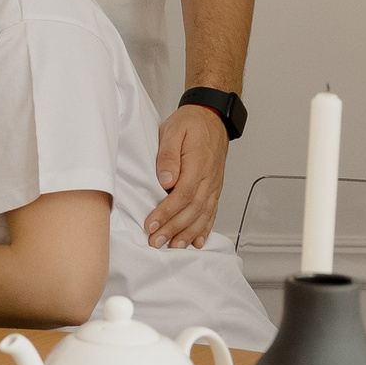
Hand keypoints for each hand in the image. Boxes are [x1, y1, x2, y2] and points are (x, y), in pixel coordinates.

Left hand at [146, 105, 228, 247]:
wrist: (213, 117)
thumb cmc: (191, 123)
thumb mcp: (174, 130)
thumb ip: (168, 155)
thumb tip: (165, 180)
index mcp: (198, 165)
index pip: (182, 195)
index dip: (166, 212)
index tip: (151, 224)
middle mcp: (209, 179)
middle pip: (192, 210)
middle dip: (173, 228)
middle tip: (156, 241)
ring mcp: (214, 185)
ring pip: (202, 214)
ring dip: (188, 233)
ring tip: (174, 246)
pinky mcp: (214, 188)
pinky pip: (212, 211)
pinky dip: (204, 228)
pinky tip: (196, 241)